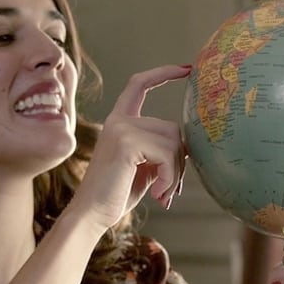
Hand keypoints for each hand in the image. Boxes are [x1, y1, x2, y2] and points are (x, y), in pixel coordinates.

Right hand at [69, 64, 190, 231]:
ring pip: (174, 142)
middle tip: (170, 190)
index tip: (187, 69)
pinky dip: (170, 178)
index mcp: (119, 122)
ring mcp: (121, 129)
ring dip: (175, 173)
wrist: (92, 215)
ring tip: (163, 194)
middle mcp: (118, 120)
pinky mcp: (127, 142)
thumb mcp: (144, 166)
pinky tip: (158, 195)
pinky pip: (168, 154)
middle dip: (179, 161)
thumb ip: (161, 149)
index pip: (140, 85)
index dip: (163, 73)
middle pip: (172, 128)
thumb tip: (191, 144)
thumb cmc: (117, 194)